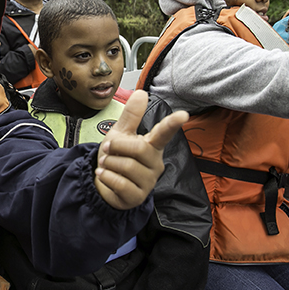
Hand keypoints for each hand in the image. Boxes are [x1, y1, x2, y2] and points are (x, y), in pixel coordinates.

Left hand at [95, 90, 188, 209]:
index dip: (173, 123)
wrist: (104, 185)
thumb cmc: (116, 158)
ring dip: (109, 162)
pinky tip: (105, 175)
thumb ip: (131, 116)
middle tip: (107, 149)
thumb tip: (141, 93)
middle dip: (116, 146)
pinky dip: (106, 176)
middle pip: (138, 148)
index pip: (165, 133)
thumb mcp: (120, 134)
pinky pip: (119, 182)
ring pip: (126, 166)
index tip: (183, 115)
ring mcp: (148, 181)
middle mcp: (155, 163)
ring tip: (108, 164)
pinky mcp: (138, 196)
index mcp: (152, 145)